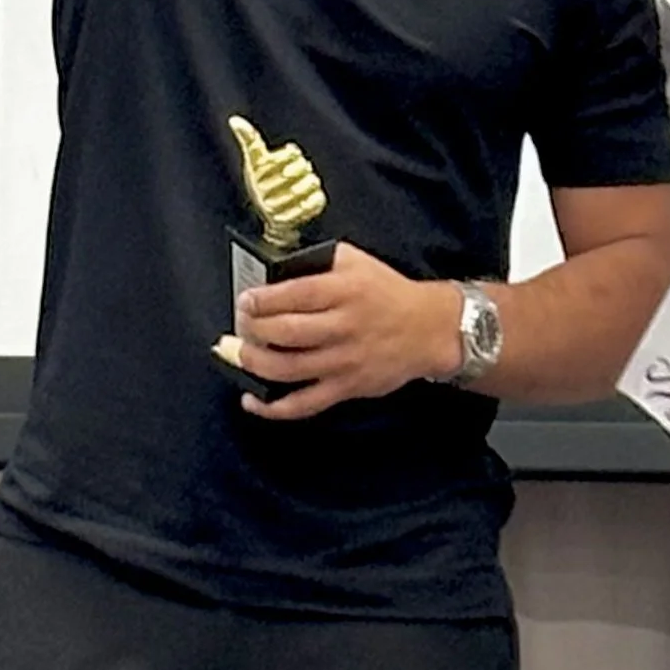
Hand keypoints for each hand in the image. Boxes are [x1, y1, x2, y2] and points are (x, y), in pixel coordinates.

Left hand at [220, 246, 459, 421]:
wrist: (429, 329)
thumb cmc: (388, 292)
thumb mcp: (356, 262)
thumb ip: (319, 262)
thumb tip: (278, 267)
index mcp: (345, 290)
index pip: (295, 294)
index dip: (262, 299)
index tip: (246, 301)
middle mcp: (344, 327)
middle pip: (287, 332)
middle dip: (253, 329)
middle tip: (241, 325)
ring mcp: (344, 361)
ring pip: (289, 368)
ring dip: (255, 363)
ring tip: (240, 353)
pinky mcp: (346, 388)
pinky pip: (304, 403)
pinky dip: (273, 407)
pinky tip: (252, 400)